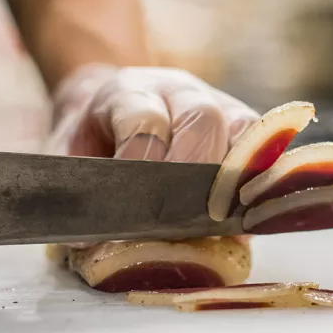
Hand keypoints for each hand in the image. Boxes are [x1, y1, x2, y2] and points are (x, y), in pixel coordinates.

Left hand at [46, 65, 257, 248]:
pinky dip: (261, 177)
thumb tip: (87, 243)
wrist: (112, 105)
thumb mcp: (67, 159)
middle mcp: (177, 90)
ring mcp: (217, 103)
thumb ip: (75, 194)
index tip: (135, 207)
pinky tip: (250, 211)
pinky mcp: (244, 124)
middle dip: (196, 173)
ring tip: (223, 221)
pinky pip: (265, 144)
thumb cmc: (91, 141)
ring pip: (242, 127)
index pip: (144, 120)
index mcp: (127, 93)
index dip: (143, 162)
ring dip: (236, 177)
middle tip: (186, 219)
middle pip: (202, 119)